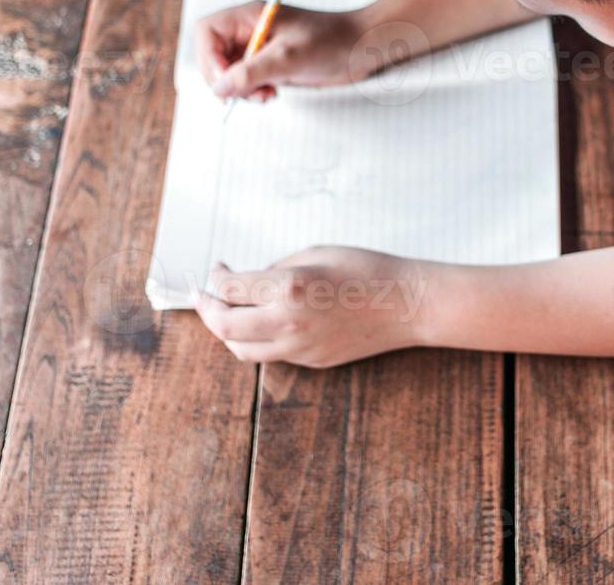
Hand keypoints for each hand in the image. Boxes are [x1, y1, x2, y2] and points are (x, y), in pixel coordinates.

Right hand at [194, 2, 368, 101]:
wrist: (362, 47)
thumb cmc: (331, 43)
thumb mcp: (289, 58)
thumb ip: (251, 73)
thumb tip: (218, 90)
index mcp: (250, 15)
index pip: (207, 32)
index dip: (208, 58)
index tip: (226, 82)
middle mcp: (250, 29)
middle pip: (213, 55)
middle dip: (225, 79)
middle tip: (249, 94)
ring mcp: (259, 46)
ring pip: (229, 72)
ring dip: (241, 89)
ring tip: (267, 95)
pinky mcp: (270, 63)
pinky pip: (247, 80)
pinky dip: (253, 91)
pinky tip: (272, 94)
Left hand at [194, 246, 426, 367]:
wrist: (407, 304)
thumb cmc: (367, 269)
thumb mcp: (317, 253)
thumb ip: (277, 269)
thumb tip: (249, 282)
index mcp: (289, 287)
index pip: (230, 288)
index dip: (216, 277)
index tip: (218, 269)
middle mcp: (288, 322)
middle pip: (224, 325)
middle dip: (208, 308)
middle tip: (206, 295)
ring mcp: (299, 347)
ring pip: (241, 348)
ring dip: (228, 330)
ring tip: (229, 313)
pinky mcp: (311, 361)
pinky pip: (272, 354)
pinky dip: (259, 338)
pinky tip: (264, 322)